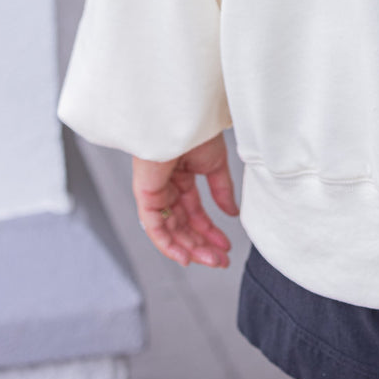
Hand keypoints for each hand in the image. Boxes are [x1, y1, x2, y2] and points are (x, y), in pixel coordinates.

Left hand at [132, 132, 239, 267]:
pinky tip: (186, 257)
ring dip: (190, 249)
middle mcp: (166, 189)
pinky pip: (155, 228)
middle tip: (220, 261)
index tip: (226, 247)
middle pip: (182, 226)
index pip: (194, 213)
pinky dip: (168, 245)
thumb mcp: (214, 165)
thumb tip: (232, 213)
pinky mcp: (146, 196)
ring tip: (212, 261)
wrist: (184, 117)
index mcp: (181, 179)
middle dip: (202, 245)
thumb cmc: (196, 131)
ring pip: (171, 231)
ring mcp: (155, 193)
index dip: (210, 231)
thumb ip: (221, 191)